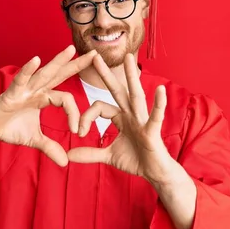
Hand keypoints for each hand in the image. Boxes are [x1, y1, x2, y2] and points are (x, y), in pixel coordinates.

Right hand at [0, 45, 96, 166]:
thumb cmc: (8, 128)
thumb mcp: (34, 139)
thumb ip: (50, 147)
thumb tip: (66, 162)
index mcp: (44, 97)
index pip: (66, 99)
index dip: (75, 114)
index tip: (80, 131)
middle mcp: (36, 89)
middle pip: (60, 75)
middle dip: (77, 64)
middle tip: (95, 53)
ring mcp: (24, 89)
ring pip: (44, 74)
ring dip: (57, 61)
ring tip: (71, 50)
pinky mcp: (10, 93)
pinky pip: (20, 80)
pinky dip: (27, 70)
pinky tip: (36, 60)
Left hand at [67, 53, 176, 183]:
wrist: (154, 173)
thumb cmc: (136, 160)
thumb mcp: (109, 155)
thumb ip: (90, 153)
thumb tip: (68, 156)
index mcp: (120, 117)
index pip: (98, 108)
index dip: (86, 118)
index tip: (79, 132)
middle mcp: (131, 114)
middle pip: (116, 90)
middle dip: (106, 74)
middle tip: (95, 55)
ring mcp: (142, 120)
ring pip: (135, 95)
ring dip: (131, 76)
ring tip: (130, 57)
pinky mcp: (152, 130)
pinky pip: (155, 115)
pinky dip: (158, 103)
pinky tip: (161, 90)